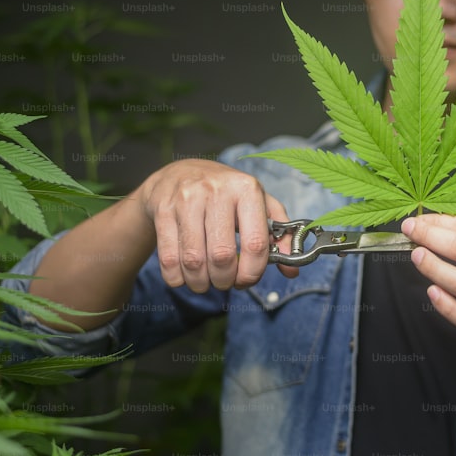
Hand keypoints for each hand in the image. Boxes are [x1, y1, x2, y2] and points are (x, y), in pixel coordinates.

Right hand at [135, 159, 298, 292]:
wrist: (180, 172)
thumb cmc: (226, 194)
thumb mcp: (258, 204)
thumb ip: (279, 235)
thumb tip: (292, 270)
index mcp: (246, 189)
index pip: (255, 243)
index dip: (253, 272)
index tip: (247, 280)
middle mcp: (217, 190)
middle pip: (222, 256)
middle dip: (225, 280)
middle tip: (224, 282)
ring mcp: (187, 199)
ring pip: (193, 260)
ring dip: (200, 283)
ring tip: (205, 282)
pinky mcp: (163, 209)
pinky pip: (168, 258)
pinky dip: (177, 278)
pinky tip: (184, 275)